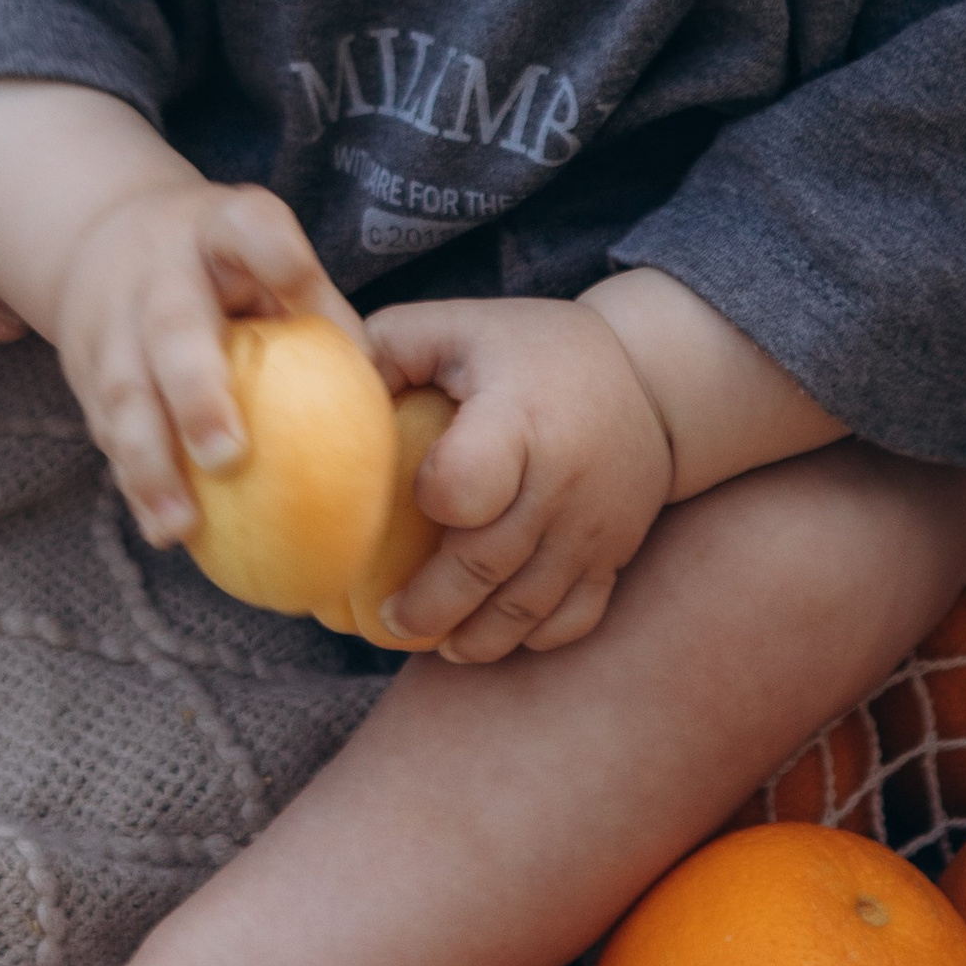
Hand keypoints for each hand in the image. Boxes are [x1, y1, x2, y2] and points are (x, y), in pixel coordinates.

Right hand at [53, 175, 354, 548]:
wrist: (101, 232)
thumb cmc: (216, 260)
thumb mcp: (260, 251)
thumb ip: (311, 304)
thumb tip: (377, 385)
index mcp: (218, 228)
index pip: (251, 230)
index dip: (278, 258)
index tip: (301, 291)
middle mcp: (157, 271)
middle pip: (172, 329)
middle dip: (196, 394)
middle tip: (228, 457)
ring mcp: (109, 318)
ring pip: (123, 392)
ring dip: (150, 463)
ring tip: (180, 525)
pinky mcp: (81, 367)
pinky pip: (105, 429)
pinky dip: (133, 482)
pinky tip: (164, 529)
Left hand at [367, 298, 674, 662]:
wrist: (651, 377)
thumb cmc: (528, 349)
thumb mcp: (460, 324)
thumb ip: (386, 348)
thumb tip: (315, 391)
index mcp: (518, 416)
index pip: (467, 481)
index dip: (433, 498)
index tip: (413, 497)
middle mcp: (562, 480)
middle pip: (486, 566)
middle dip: (428, 608)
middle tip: (388, 620)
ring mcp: (595, 527)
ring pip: (527, 610)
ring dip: (472, 638)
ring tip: (430, 638)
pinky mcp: (614, 557)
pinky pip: (573, 621)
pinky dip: (527, 641)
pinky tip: (487, 633)